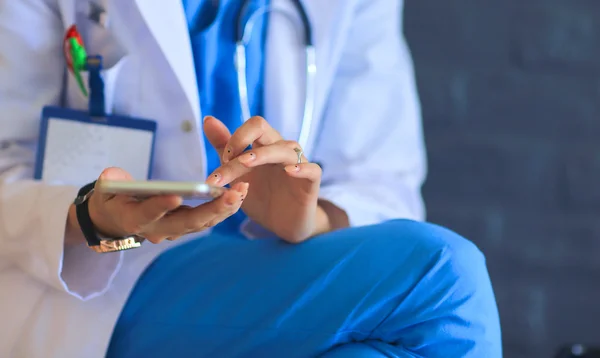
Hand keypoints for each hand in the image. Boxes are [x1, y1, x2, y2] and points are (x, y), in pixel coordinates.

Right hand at [75, 167, 248, 243]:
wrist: (119, 218)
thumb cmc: (113, 197)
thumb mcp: (106, 188)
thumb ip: (110, 181)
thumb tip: (110, 177)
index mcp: (134, 219)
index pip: (149, 214)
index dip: (160, 206)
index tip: (175, 197)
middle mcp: (157, 230)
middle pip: (187, 222)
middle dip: (211, 209)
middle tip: (232, 195)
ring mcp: (174, 230)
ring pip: (203, 223)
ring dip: (225, 209)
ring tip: (242, 191)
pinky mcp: (187, 226)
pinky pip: (208, 219)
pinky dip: (225, 208)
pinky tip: (240, 193)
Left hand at [203, 116, 329, 242]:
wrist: (282, 224)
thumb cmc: (262, 196)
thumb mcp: (238, 173)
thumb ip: (224, 147)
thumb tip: (208, 120)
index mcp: (263, 145)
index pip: (250, 127)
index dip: (235, 138)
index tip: (222, 161)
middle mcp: (280, 148)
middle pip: (263, 127)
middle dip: (241, 140)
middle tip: (226, 161)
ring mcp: (297, 163)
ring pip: (284, 148)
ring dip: (262, 155)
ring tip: (246, 162)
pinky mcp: (311, 181)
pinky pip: (311, 169)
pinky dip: (301, 168)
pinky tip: (289, 171)